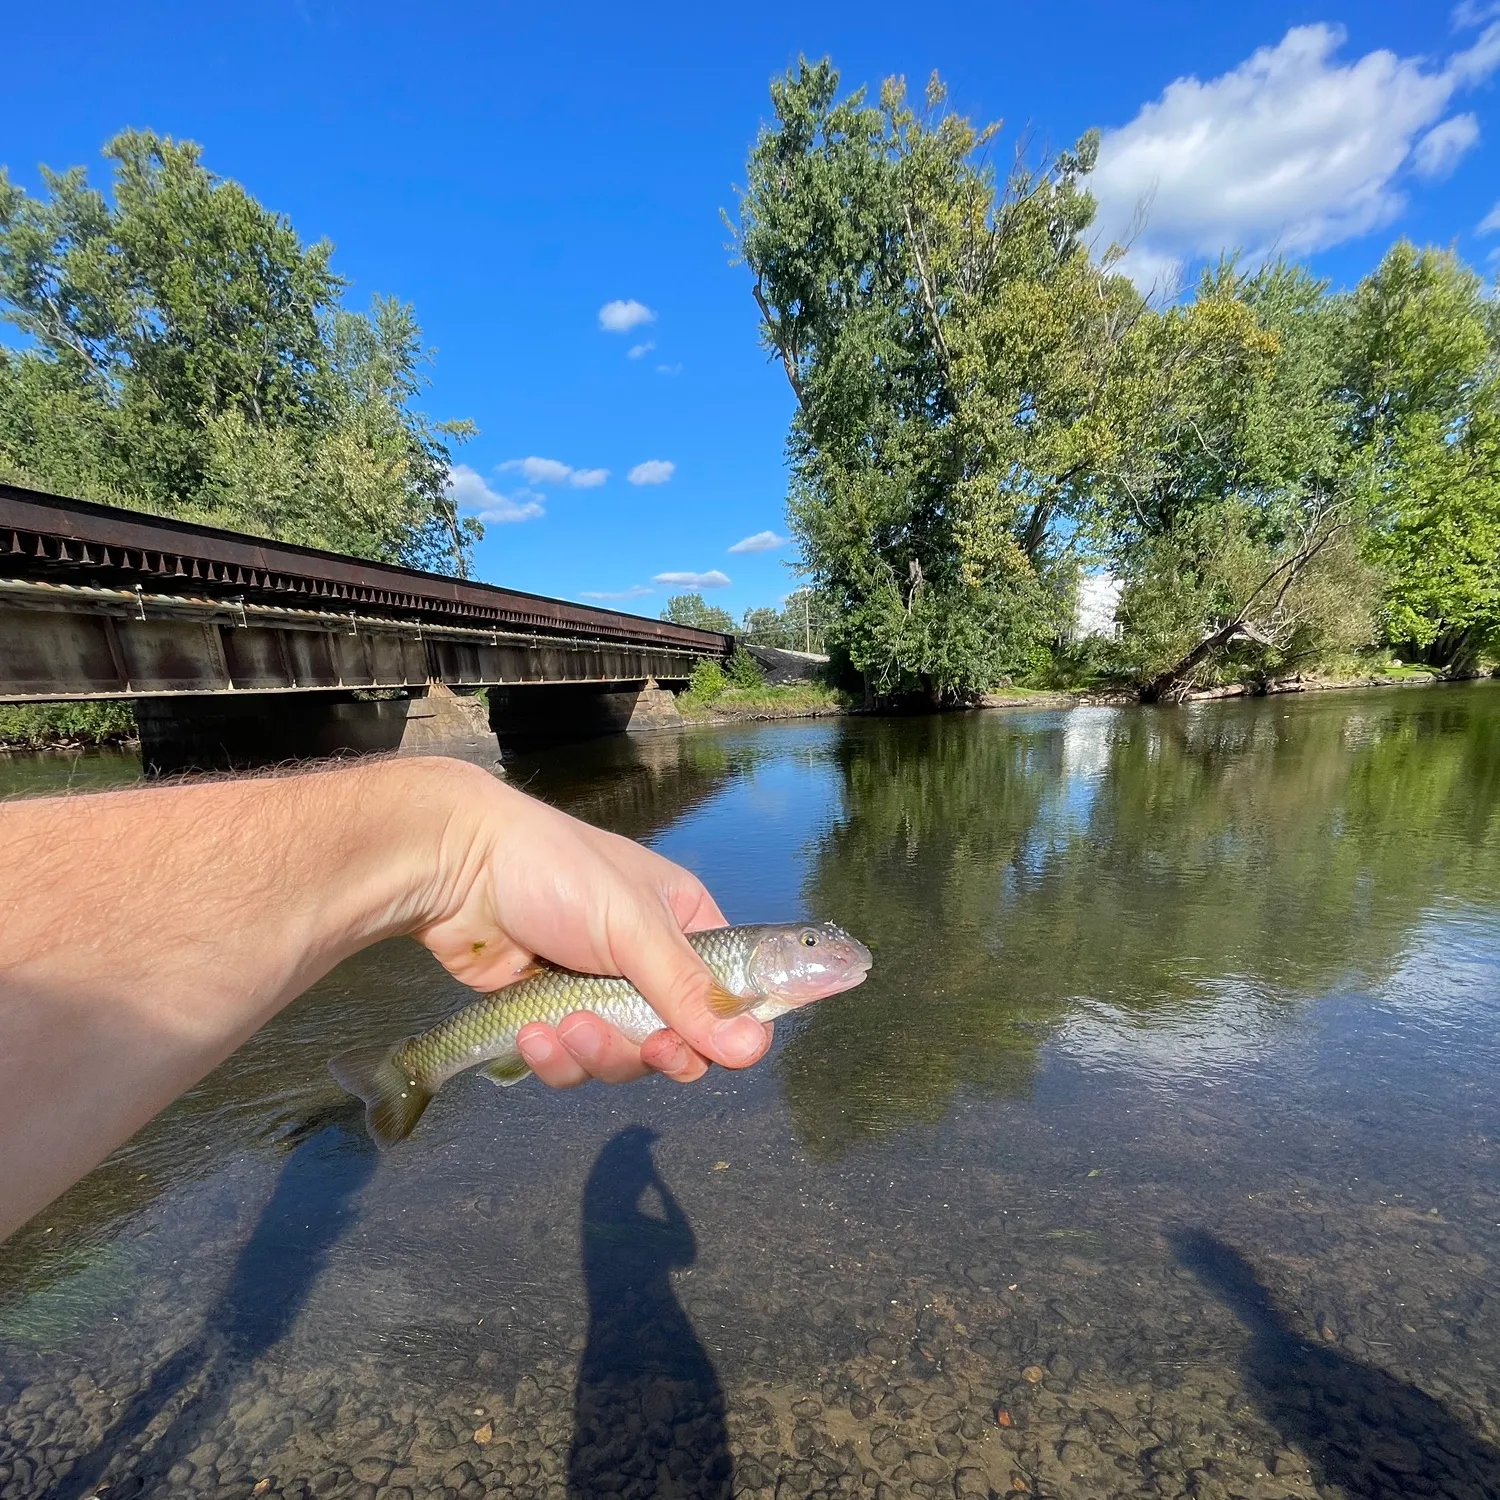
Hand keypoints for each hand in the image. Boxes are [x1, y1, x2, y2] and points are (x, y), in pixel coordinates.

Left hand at [409, 762, 771, 1086]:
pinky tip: (530, 1031)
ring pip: (622, 1059)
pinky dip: (553, 1056)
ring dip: (595, 1054)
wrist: (457, 867)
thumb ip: (689, 993)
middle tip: (639, 1048)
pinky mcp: (551, 1015)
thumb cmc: (557, 873)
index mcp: (686, 924)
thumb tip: (753, 1051)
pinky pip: (572, 1062)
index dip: (726, 1029)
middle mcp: (649, 961)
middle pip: (677, 1040)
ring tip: (560, 1025)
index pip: (731, 993)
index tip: (701, 1048)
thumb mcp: (633, 928)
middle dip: (648, 1048)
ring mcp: (598, 990)